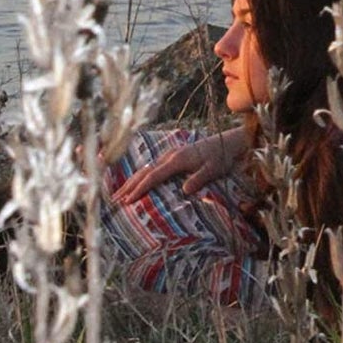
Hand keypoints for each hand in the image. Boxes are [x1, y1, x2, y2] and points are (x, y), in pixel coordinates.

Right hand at [110, 126, 250, 205]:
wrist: (228, 141)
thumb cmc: (221, 156)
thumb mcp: (214, 169)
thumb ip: (199, 179)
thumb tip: (184, 190)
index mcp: (177, 159)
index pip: (153, 176)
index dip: (139, 189)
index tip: (127, 201)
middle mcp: (170, 155)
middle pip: (144, 172)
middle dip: (129, 186)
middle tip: (114, 201)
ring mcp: (171, 154)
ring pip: (146, 168)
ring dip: (132, 181)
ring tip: (119, 194)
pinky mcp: (174, 156)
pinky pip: (152, 167)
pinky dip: (141, 176)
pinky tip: (137, 183)